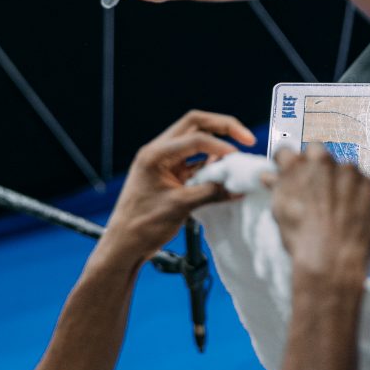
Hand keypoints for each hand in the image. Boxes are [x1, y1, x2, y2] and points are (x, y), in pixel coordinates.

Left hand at [106, 110, 255, 260]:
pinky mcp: (169, 174)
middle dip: (223, 127)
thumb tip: (237, 187)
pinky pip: (194, 160)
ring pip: (195, 139)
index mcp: (155, 154)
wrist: (124, 245)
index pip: (195, 138)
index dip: (220, 146)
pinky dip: (210, 163)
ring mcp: (164, 162)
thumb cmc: (142, 226)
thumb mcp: (180, 207)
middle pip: (195, 124)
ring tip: (237, 158)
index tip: (238, 158)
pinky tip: (223, 173)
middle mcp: (159, 151)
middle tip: (246, 137)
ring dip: (217, 144)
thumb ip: (211, 193)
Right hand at [265, 146, 369, 282]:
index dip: (288, 163)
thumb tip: (270, 177)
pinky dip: (358, 192)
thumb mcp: (281, 211)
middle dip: (315, 165)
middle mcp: (322, 162)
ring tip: (337, 205)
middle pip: (317, 152)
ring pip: (342, 167)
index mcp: (296, 166)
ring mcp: (348, 172)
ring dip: (339, 179)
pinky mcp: (368, 184)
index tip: (290, 170)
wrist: (332, 260)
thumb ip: (277, 187)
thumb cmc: (303, 239)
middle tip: (316, 188)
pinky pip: (362, 182)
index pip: (286, 152)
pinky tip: (352, 211)